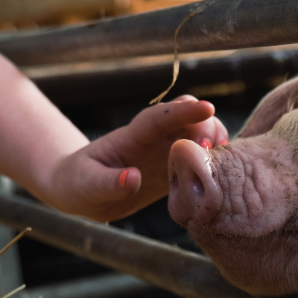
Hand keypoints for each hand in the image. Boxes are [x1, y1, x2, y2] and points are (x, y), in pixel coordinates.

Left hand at [47, 95, 227, 221]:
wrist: (80, 190)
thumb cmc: (78, 183)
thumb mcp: (86, 186)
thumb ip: (109, 183)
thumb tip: (134, 179)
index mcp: (133, 136)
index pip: (161, 116)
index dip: (184, 110)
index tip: (207, 107)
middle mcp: (154, 138)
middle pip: (188, 116)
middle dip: (206, 125)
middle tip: (210, 151)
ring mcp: (166, 151)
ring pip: (200, 133)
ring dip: (215, 141)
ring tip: (219, 163)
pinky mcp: (174, 168)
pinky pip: (201, 158)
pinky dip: (215, 160)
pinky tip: (218, 176)